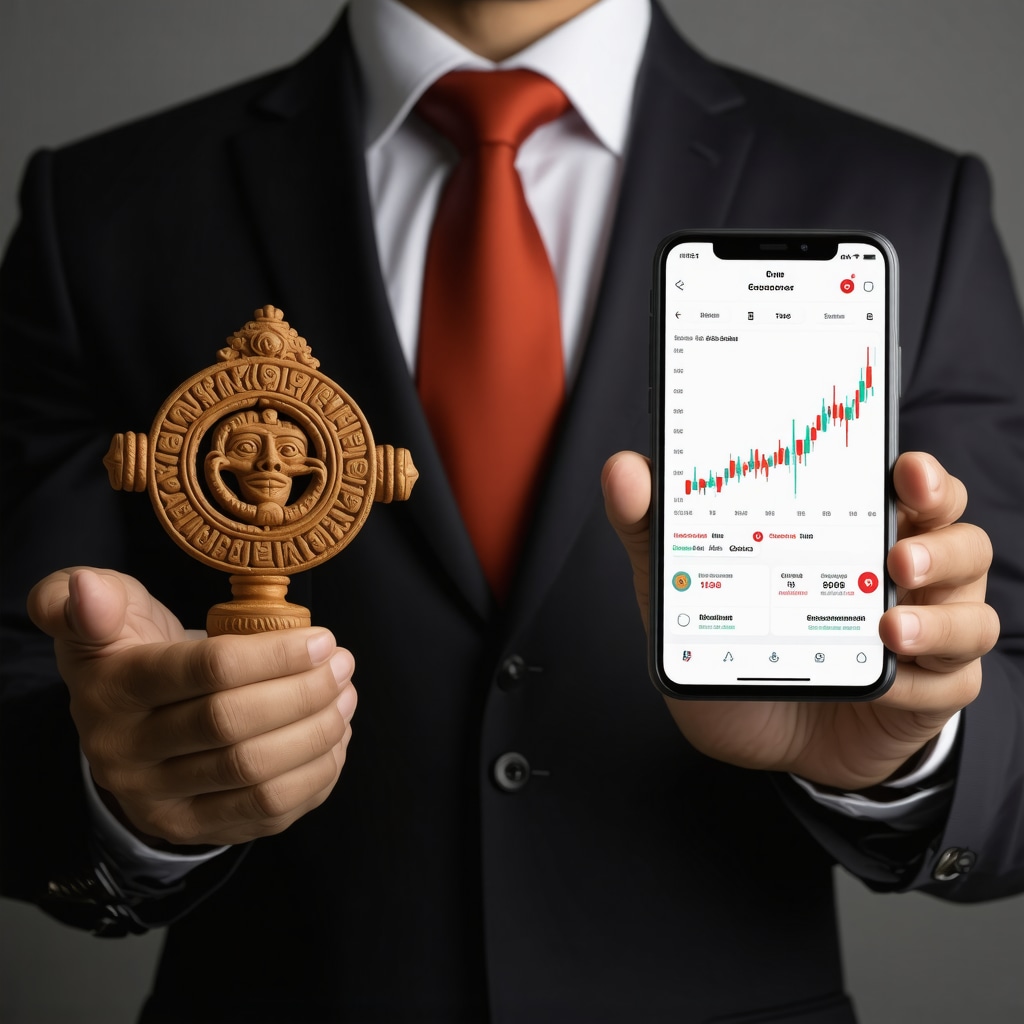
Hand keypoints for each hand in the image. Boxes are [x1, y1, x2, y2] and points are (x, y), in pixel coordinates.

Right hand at [27, 568, 355, 846]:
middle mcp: (127, 755)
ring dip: (317, 734)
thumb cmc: (127, 652)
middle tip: (342, 664)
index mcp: (113, 690)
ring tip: (345, 696)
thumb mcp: (104, 614)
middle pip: (233, 727)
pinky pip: (266, 812)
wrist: (120, 725)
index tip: (322, 639)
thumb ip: (81, 597)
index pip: (206, 672)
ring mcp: (159, 800)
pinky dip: (315, 775)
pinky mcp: (193, 828)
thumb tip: (85, 591)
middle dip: (304, 693)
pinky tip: (335, 737)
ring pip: (254, 776)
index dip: (275, 656)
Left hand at [601, 451, 999, 789]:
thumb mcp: (682, 588)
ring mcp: (922, 630)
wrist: (758, 734)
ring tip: (887, 623)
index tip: (906, 469)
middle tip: (898, 552)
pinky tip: (883, 680)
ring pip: (972, 607)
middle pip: (959, 536)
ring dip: (939, 614)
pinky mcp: (929, 689)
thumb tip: (625, 469)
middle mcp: (900, 574)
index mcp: (852, 533)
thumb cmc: (735, 646)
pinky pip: (952, 677)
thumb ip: (652, 528)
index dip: (921, 474)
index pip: (911, 487)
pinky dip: (921, 679)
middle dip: (942, 538)